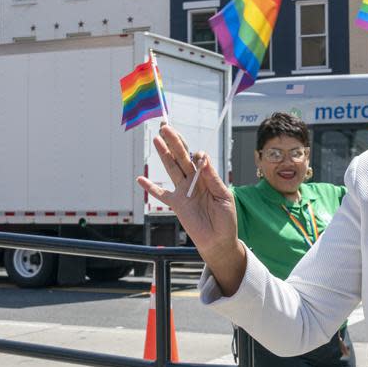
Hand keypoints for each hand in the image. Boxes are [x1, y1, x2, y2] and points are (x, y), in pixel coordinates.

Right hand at [137, 125, 245, 294]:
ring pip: (171, 168)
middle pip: (182, 158)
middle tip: (165, 127)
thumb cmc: (226, 219)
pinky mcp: (176, 204)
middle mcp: (194, 181)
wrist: (219, 240)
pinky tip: (141, 179)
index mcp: (208, 178)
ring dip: (163, 154)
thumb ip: (212, 178)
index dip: (196, 153)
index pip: (199, 159)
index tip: (197, 154)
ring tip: (157, 139)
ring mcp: (183, 191)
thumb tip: (203, 158)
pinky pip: (161, 194)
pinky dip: (150, 188)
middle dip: (174, 142)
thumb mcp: (224, 196)